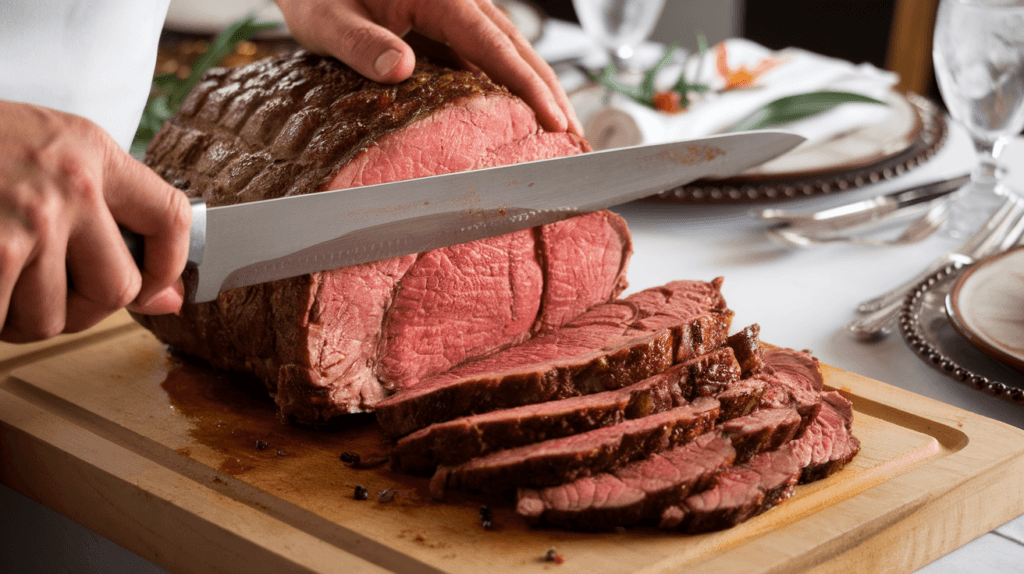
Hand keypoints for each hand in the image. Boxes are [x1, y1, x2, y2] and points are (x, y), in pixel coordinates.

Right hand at [0, 101, 191, 342]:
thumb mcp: (46, 154)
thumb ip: (110, 216)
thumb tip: (168, 300)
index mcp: (91, 152)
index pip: (171, 217)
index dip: (169, 266)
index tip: (154, 287)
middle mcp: (69, 184)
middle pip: (117, 289)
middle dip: (84, 308)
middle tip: (46, 291)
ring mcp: (27, 221)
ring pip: (54, 319)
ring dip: (23, 317)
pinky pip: (6, 321)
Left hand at [274, 0, 581, 135]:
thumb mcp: (327, 20)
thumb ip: (362, 44)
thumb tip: (401, 68)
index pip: (496, 46)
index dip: (528, 87)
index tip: (553, 121)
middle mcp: (459, 0)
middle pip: (518, 48)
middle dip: (551, 93)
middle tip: (574, 138)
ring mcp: (457, 12)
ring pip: (510, 51)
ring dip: (537, 89)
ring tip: (560, 128)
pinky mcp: (449, 25)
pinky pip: (488, 55)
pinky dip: (509, 84)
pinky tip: (517, 114)